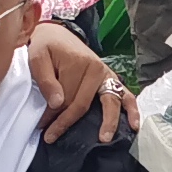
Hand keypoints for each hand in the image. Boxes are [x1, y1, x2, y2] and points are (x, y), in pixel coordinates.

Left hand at [23, 20, 130, 141]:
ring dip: (108, 122)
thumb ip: (45, 80)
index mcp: (79, 63)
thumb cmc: (46, 46)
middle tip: (52, 137)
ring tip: (103, 138)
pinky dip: (131, 111)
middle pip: (83, 104)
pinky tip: (133, 125)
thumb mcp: (37, 57)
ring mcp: (107, 74)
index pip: (66, 98)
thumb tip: (57, 103)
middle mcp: (97, 69)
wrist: (57, 34)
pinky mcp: (112, 79)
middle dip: (67, 122)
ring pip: (109, 103)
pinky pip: (126, 95)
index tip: (41, 126)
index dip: (52, 115)